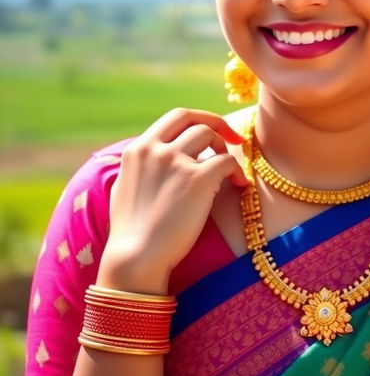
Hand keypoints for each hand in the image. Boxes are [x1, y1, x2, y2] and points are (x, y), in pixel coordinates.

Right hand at [104, 107, 248, 276]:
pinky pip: (226, 162)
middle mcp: (156, 149)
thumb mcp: (125, 186)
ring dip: (224, 150)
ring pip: (210, 136)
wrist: (136, 257)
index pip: (175, 117)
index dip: (198, 118)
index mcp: (138, 149)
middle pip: (194, 119)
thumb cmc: (131, 231)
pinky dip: (236, 171)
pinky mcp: (198, 178)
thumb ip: (142, 165)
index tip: (210, 129)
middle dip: (216, 123)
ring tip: (227, 171)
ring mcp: (177, 161)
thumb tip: (155, 155)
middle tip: (232, 138)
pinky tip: (238, 184)